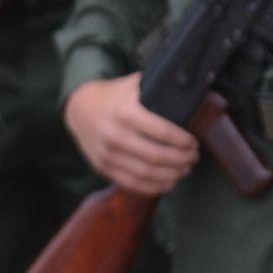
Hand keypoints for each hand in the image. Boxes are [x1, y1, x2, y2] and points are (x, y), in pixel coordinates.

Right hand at [64, 74, 198, 196]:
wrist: (78, 108)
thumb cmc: (114, 96)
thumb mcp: (133, 85)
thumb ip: (157, 88)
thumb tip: (190, 89)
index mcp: (124, 111)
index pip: (162, 131)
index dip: (183, 141)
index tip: (193, 142)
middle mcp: (114, 133)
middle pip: (157, 156)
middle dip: (182, 160)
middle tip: (193, 157)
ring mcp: (107, 153)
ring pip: (147, 174)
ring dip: (172, 175)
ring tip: (184, 170)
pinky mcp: (102, 166)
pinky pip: (133, 184)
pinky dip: (155, 187)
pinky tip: (168, 182)